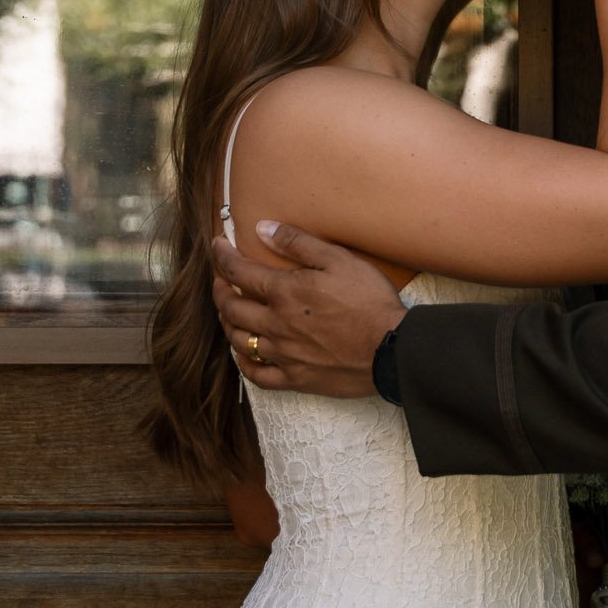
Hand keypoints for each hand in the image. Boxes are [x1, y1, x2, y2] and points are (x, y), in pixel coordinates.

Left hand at [210, 224, 407, 396]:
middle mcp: (275, 324)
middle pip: (231, 308)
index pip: (238, 272)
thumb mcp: (339, 259)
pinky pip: (258, 375)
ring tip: (230, 313)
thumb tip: (262, 229)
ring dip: (228, 324)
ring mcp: (283, 354)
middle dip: (219, 291)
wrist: (391, 349)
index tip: (217, 247)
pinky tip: (244, 355)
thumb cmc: (369, 301)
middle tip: (220, 281)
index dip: (222, 257)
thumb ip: (298, 242)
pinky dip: (244, 364)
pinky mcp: (295, 379)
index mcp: (284, 292)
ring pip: (239, 341)